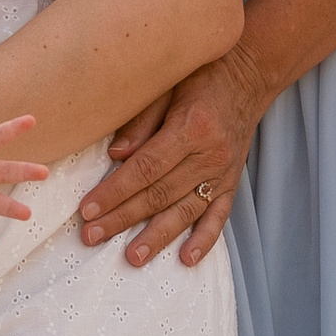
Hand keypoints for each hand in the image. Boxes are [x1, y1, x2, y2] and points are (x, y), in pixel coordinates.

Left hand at [76, 45, 266, 267]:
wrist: (248, 75)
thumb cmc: (199, 76)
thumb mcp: (166, 85)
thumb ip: (141, 120)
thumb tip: (114, 156)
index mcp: (190, 129)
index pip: (145, 169)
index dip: (115, 191)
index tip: (87, 210)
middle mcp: (209, 156)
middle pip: (160, 194)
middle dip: (123, 218)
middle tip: (92, 236)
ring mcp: (224, 173)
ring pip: (185, 212)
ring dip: (157, 237)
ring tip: (132, 258)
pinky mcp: (232, 183)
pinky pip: (219, 216)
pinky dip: (205, 240)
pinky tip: (186, 260)